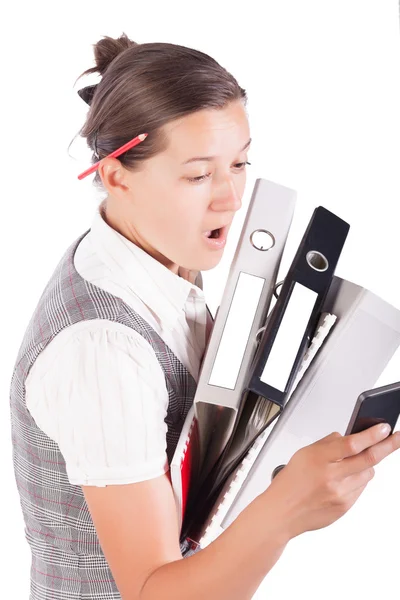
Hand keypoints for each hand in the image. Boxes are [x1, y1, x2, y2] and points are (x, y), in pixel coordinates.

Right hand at [266, 423, 399, 537]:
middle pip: (368, 459)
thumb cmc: (290, 483)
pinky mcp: (345, 507)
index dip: (372, 435)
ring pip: (368, 474)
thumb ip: (327, 443)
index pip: (352, 444)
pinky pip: (361, 488)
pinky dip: (357, 481)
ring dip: (367, 465)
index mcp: (318, 459)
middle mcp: (331, 477)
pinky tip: (343, 480)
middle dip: (387, 446)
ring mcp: (340, 494)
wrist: (281, 512)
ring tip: (352, 465)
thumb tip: (346, 437)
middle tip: (396, 438)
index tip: (384, 428)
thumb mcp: (302, 453)